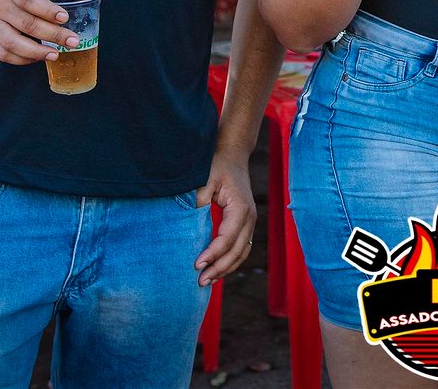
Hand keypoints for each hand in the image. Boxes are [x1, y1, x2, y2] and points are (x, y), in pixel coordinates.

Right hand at [0, 0, 82, 64]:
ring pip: (11, 43)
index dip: (47, 10)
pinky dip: (21, 59)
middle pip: (24, 23)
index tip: (65, 17)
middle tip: (73, 41)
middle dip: (51, 35)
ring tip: (56, 54)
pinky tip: (37, 57)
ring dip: (36, 52)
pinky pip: (2, 53)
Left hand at [193, 153, 255, 285]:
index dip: (213, 253)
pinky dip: (230, 262)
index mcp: (240, 207)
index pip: (227, 238)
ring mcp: (249, 222)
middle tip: (199, 281)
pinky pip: (241, 248)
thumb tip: (188, 224)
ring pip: (241, 253)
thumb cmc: (218, 165)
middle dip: (219, 268)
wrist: (233, 155)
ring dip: (225, 269)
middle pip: (237, 251)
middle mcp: (249, 217)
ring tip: (207, 281)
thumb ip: (198, 200)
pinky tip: (216, 270)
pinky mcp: (245, 224)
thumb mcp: (206, 178)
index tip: (196, 265)